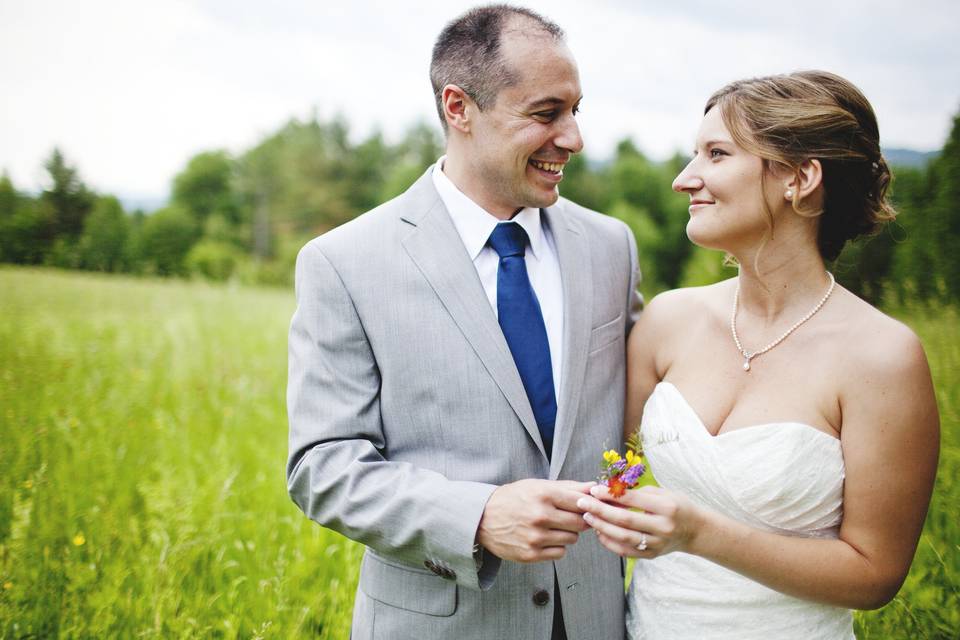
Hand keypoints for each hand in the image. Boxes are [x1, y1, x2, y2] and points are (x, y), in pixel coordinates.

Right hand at [477, 479, 593, 562]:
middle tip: (569, 517)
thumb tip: (595, 487)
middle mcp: (540, 516)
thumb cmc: (514, 498)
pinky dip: (557, 546)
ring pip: (572, 539)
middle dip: (579, 520)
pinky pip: (560, 552)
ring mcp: (536, 537)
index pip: (581, 502)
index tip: (584, 506)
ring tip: (553, 526)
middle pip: (580, 523)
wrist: (483, 518)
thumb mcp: (538, 486)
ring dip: (568, 533)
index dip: (586, 505)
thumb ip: (569, 487)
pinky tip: (545, 538)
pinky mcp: (531, 554)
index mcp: (544, 495)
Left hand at [576, 484, 705, 557]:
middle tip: (582, 503)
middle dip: (600, 511)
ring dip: (602, 527)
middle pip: (625, 520)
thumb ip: (637, 493)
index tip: (594, 489)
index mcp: (667, 507)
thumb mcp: (662, 493)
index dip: (611, 494)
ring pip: (623, 538)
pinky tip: (600, 532)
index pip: (633, 500)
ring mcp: (658, 544)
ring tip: (588, 517)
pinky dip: (610, 542)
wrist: (696, 531)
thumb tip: (608, 491)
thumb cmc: (677, 506)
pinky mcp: (652, 556)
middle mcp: (663, 527)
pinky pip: (626, 551)